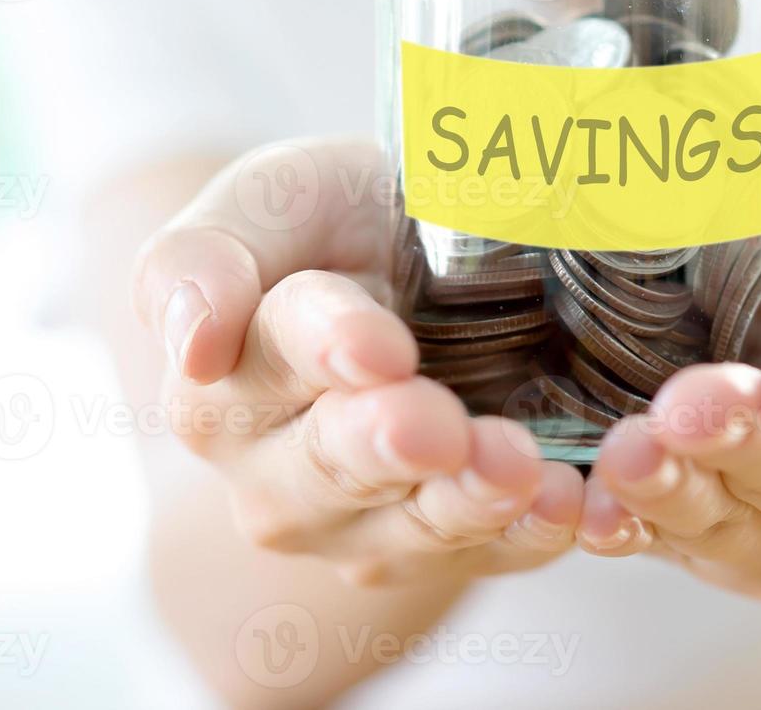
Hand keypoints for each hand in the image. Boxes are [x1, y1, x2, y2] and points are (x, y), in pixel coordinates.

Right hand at [131, 140, 581, 587]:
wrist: (416, 274)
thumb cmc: (338, 228)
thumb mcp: (275, 203)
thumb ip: (206, 255)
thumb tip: (193, 342)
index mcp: (225, 384)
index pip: (274, 359)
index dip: (328, 350)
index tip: (378, 348)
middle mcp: (280, 475)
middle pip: (335, 465)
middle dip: (389, 445)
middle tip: (439, 425)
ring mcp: (361, 529)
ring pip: (412, 529)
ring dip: (467, 502)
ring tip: (516, 467)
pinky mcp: (446, 553)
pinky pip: (489, 557)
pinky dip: (530, 535)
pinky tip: (567, 504)